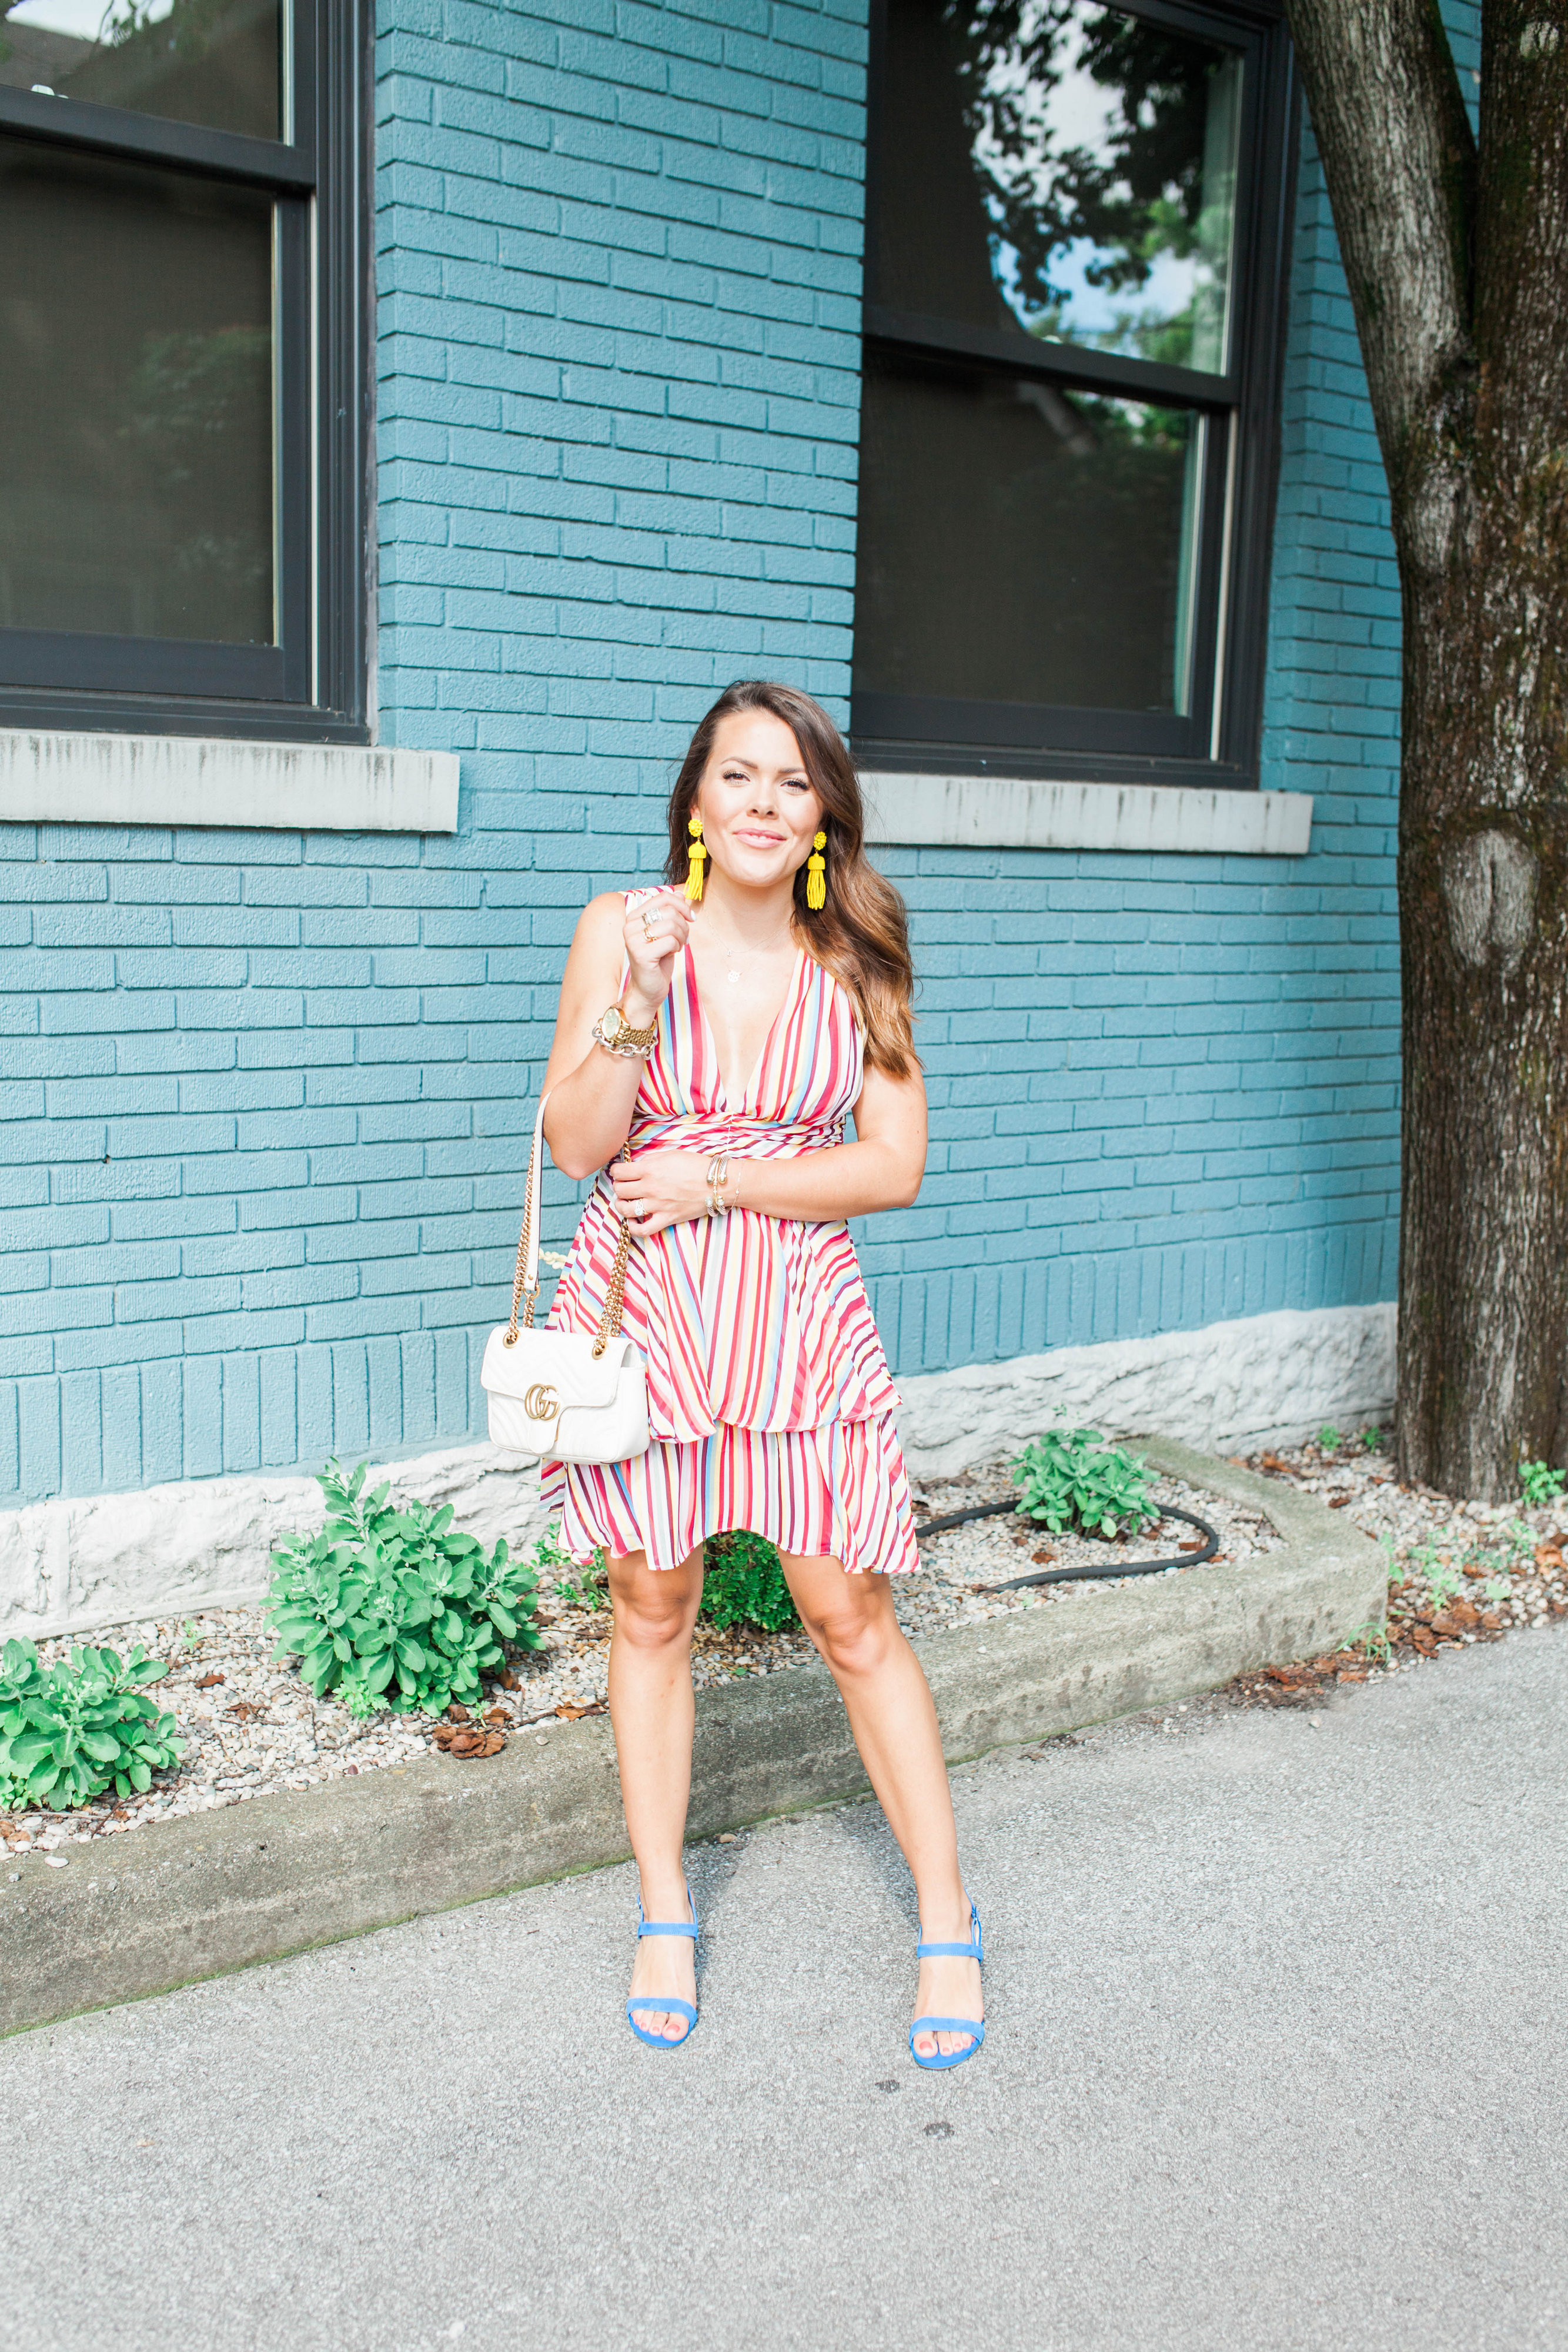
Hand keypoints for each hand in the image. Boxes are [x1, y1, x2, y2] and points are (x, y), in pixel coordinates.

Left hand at [610, 1149, 715, 1236]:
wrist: (716, 1183)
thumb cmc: (696, 1166)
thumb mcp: (670, 1154)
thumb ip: (650, 1160)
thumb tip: (636, 1166)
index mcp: (649, 1169)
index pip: (619, 1172)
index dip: (615, 1171)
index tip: (619, 1171)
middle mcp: (650, 1188)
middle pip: (619, 1189)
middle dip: (618, 1186)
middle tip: (624, 1184)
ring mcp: (657, 1206)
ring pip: (625, 1209)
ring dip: (621, 1205)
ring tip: (625, 1201)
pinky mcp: (666, 1219)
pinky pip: (643, 1229)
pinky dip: (633, 1227)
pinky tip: (633, 1220)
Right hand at [622, 889, 695, 1019]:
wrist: (647, 989)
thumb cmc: (658, 961)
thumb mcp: (666, 933)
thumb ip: (671, 913)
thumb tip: (681, 894)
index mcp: (634, 917)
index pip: (662, 897)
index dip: (682, 905)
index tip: (690, 917)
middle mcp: (630, 926)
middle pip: (669, 911)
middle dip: (683, 925)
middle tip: (683, 939)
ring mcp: (633, 940)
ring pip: (671, 925)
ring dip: (681, 937)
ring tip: (677, 947)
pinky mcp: (640, 954)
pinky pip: (670, 941)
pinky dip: (676, 948)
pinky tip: (671, 955)